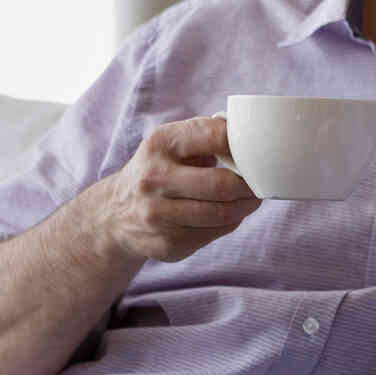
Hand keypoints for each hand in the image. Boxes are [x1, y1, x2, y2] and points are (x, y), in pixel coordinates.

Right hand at [97, 115, 261, 261]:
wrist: (115, 215)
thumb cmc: (160, 170)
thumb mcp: (172, 143)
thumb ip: (207, 134)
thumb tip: (253, 132)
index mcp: (161, 143)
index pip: (215, 136)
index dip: (244, 144)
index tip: (259, 151)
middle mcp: (154, 178)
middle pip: (222, 185)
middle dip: (250, 186)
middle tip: (260, 184)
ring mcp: (158, 214)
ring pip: (223, 214)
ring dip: (246, 207)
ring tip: (251, 199)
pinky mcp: (166, 243)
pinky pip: (214, 233)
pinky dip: (230, 224)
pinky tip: (229, 215)